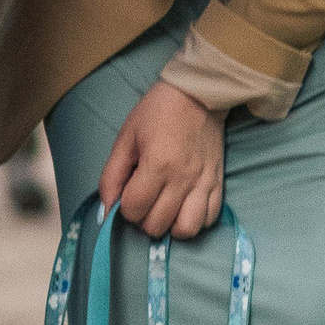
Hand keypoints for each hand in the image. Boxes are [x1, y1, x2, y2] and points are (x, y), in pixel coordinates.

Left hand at [98, 79, 225, 239]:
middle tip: (142, 201)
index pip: (134, 209)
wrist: (197, 94)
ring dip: (170, 226)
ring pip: (186, 229)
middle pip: (157, 224)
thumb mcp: (126, 138)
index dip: (124, 208)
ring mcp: (203, 183)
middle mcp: (182, 179)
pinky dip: (194, 221)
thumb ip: (111, 176)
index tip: (127, 194)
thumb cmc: (157, 112)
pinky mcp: (218, 183)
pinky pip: (209, 219)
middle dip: (143, 219)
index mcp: (157, 165)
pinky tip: (183, 207)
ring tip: (164, 210)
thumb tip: (106, 211)